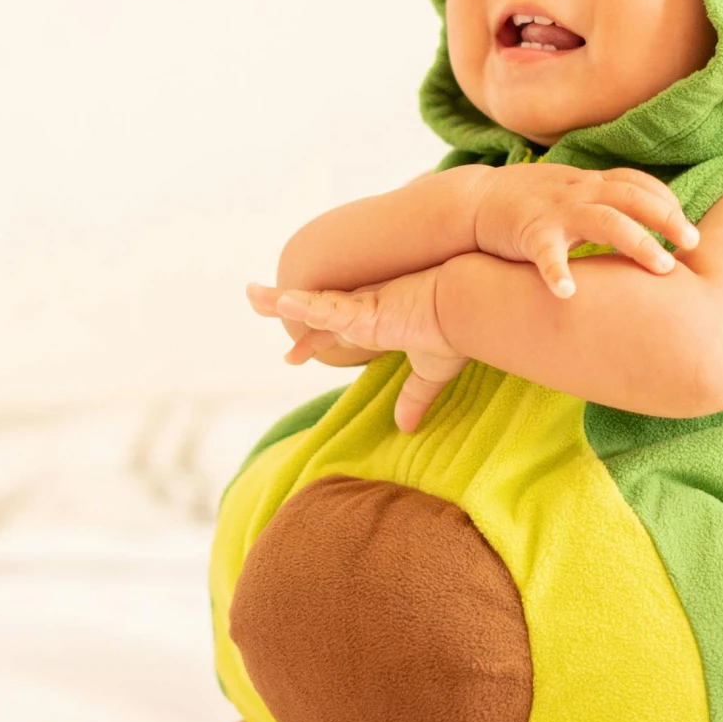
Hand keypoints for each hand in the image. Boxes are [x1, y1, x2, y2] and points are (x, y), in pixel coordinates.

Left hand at [247, 271, 467, 433]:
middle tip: (257, 298)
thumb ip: (415, 397)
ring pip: (312, 304)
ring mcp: (364, 309)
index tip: (291, 356)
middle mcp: (366, 311)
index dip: (312, 341)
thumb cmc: (456, 333)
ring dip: (279, 300)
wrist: (471, 310)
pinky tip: (281, 301)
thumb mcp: (431, 372)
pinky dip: (304, 307)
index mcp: (379, 322)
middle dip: (285, 305)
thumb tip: (407, 427)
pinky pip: (328, 308)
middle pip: (315, 309)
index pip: (337, 330)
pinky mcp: (368, 310)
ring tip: (251, 294)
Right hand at [471, 163, 697, 299]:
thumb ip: (604, 204)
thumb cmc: (530, 204)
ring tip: (663, 268)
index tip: (689, 229)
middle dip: (666, 219)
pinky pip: (548, 253)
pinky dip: (559, 273)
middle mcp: (579, 193)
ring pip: (605, 220)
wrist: (473, 203)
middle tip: (694, 243)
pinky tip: (569, 294)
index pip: (637, 185)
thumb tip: (645, 225)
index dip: (666, 203)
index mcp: (589, 185)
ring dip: (637, 242)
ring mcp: (556, 211)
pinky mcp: (529, 232)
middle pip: (632, 198)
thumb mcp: (572, 195)